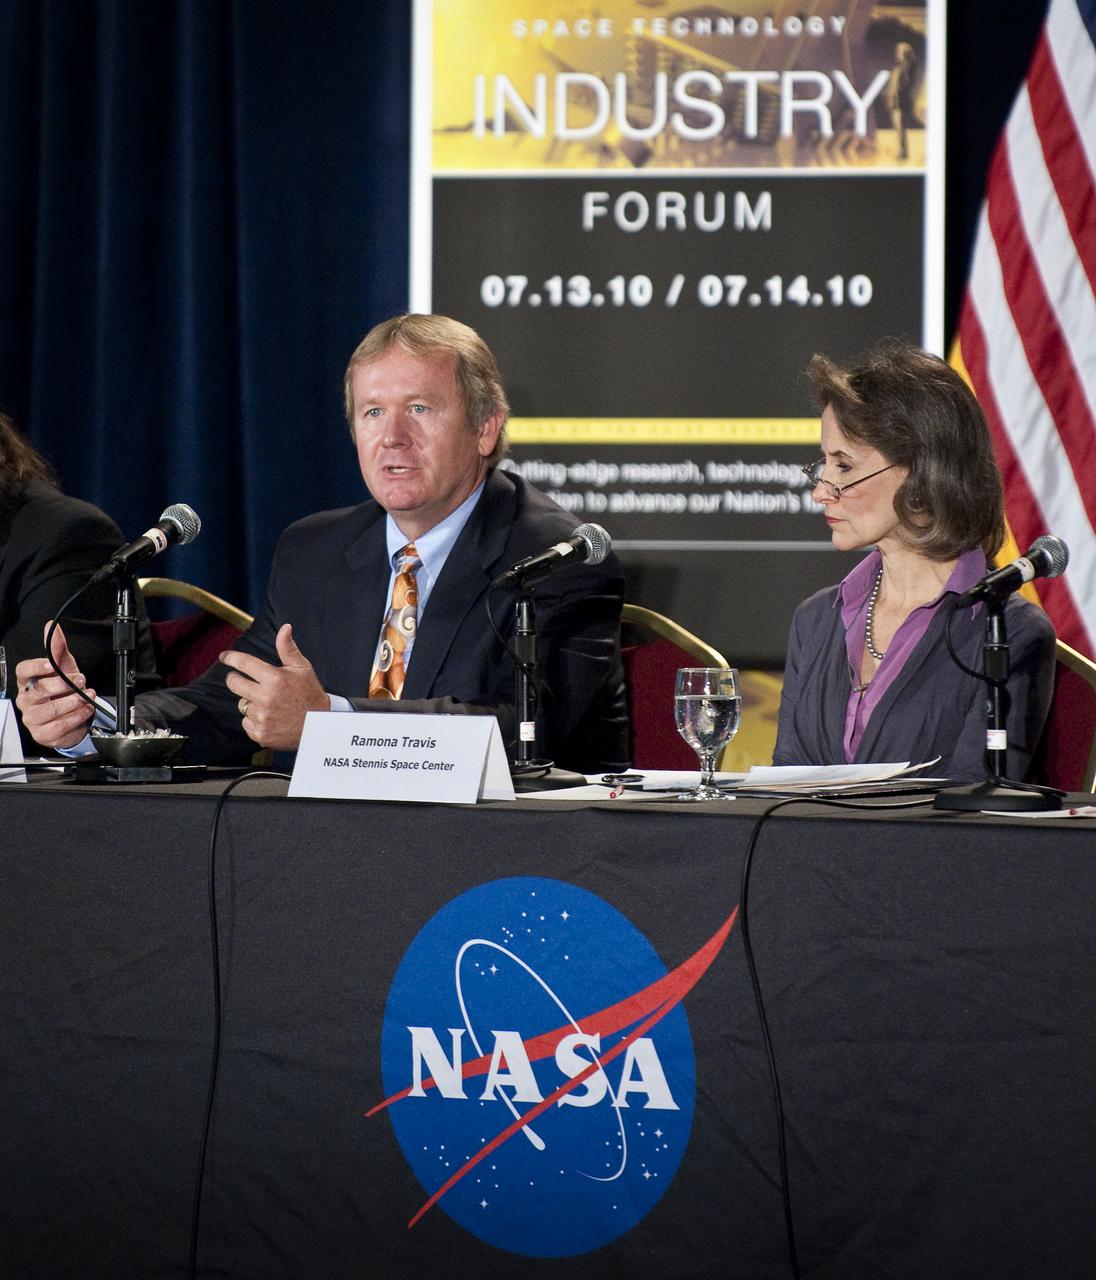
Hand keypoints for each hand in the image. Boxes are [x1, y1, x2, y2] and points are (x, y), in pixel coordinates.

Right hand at [14, 623, 96, 749]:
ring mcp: (32, 718)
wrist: (74, 717)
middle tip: (81, 680)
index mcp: (28, 682)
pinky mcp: (43, 734)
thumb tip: (52, 626)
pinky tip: (86, 710)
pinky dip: (77, 717)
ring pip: (51, 710)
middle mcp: (26, 700)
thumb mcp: (65, 667)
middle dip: (64, 684)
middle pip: (40, 690)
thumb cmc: (64, 691)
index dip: (36, 667)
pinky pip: (59, 726)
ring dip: (73, 702)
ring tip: (87, 696)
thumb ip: (57, 648)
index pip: (23, 671)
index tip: (51, 664)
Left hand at [221, 623, 328, 750]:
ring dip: (249, 702)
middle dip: (234, 679)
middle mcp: (266, 698)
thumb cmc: (310, 693)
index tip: (224, 656)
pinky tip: (269, 718)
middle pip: (233, 683)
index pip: (243, 663)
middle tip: (241, 680)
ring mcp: (262, 717)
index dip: (230, 658)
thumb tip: (285, 628)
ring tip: (267, 704)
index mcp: (275, 679)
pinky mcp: (260, 734)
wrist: (320, 726)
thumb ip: (288, 648)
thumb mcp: (302, 668)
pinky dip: (254, 720)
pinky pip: (246, 722)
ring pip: (241, 704)